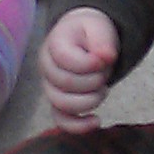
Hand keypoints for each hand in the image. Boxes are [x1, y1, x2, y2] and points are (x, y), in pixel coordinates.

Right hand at [40, 6, 118, 132]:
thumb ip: (102, 40)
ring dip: (90, 100)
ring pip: (62, 103)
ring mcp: (50, 87)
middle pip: (65, 83)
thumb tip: (107, 57)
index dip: (89, 63)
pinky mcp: (59, 102)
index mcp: (54, 44)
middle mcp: (46, 67)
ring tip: (103, 89)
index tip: (106, 58)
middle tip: (105, 72)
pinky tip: (96, 121)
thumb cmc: (90, 33)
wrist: (84, 38)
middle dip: (94, 80)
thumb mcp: (99, 27)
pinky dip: (78, 126)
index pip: (65, 59)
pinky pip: (61, 120)